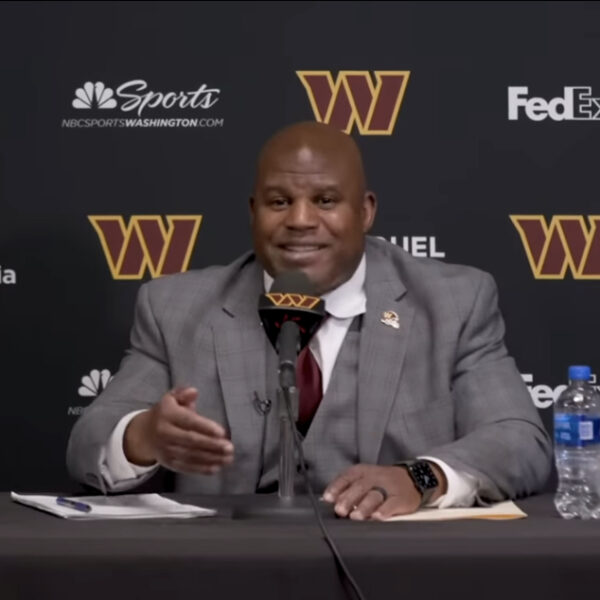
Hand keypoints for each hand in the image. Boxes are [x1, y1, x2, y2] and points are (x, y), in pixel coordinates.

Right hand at [123, 386, 233, 474]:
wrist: (144, 434)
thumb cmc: (165, 413)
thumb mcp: (171, 399)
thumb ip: (183, 394)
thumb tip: (193, 392)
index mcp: (168, 415)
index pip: (188, 421)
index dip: (205, 427)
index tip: (222, 432)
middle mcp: (165, 433)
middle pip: (191, 441)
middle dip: (212, 445)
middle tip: (229, 448)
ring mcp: (166, 450)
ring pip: (190, 456)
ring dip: (211, 458)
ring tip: (228, 459)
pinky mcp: (168, 463)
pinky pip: (186, 467)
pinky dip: (201, 469)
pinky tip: (216, 468)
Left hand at [322, 463, 445, 520]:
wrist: (412, 478)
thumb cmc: (382, 482)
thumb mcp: (365, 478)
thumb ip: (349, 488)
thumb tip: (329, 502)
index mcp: (363, 471)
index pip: (347, 477)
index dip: (337, 487)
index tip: (328, 498)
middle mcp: (375, 477)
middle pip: (360, 487)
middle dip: (348, 499)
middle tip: (340, 510)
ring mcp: (389, 487)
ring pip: (375, 495)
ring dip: (364, 506)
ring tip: (356, 517)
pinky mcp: (401, 498)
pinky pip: (392, 504)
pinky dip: (384, 511)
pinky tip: (377, 517)